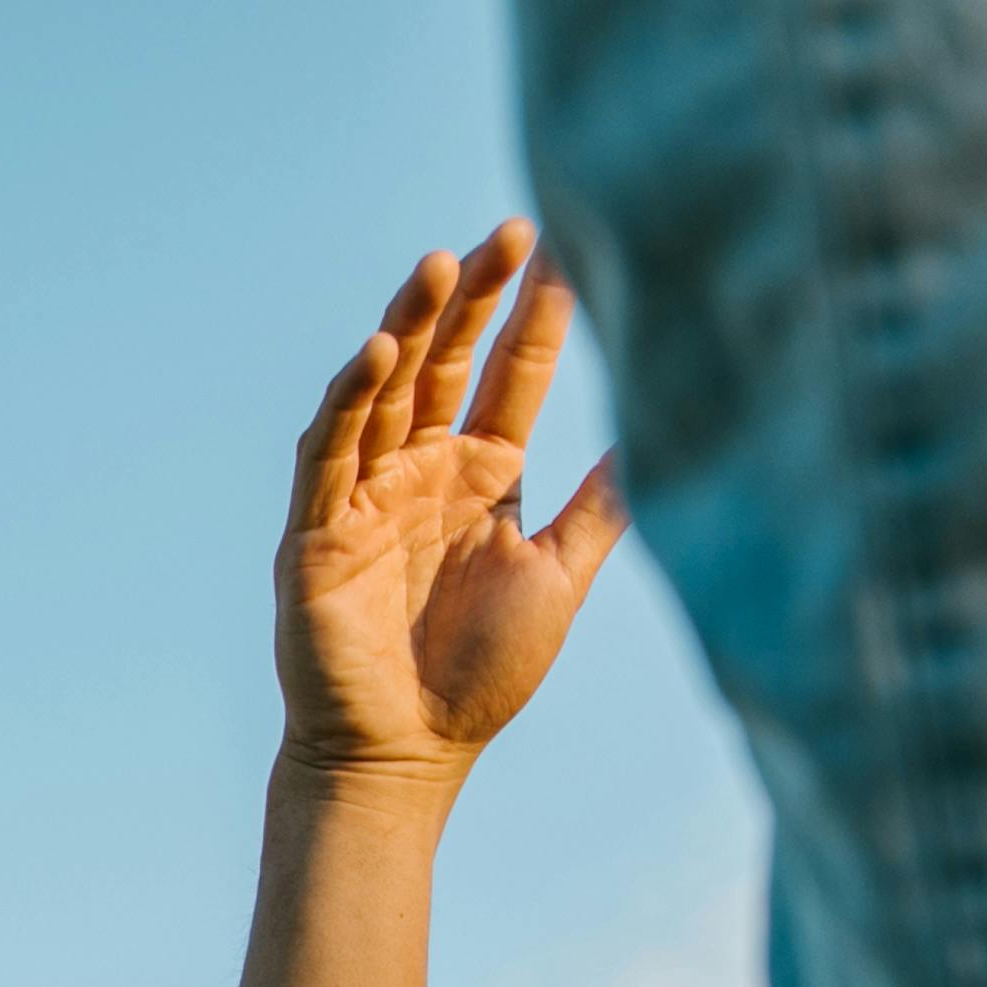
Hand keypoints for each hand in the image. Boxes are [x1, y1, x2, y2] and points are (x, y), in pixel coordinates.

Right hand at [275, 223, 627, 796]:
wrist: (406, 757)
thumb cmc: (478, 677)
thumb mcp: (559, 576)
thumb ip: (603, 505)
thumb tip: (671, 436)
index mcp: (478, 478)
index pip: (509, 376)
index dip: (537, 316)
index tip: (569, 249)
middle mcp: (418, 473)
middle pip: (446, 362)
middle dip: (475, 296)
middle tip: (513, 229)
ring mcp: (362, 497)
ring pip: (384, 390)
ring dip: (409, 326)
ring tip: (441, 262)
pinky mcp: (315, 532)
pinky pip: (329, 451)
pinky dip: (348, 400)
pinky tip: (376, 351)